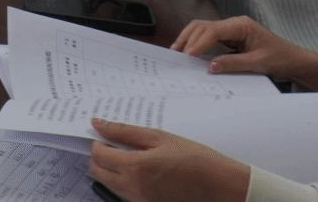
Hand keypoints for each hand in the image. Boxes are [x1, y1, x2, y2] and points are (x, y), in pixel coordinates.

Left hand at [87, 121, 249, 201]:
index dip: (97, 142)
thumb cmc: (194, 158)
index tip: (104, 135)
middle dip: (98, 157)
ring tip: (127, 155)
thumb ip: (124, 131)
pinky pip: (124, 193)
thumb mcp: (159, 137)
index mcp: (135, 167)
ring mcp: (139, 200)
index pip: (98, 155)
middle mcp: (133, 188)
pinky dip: (123, 180)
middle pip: (97, 172)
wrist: (220, 185)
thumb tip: (98, 123)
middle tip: (111, 144)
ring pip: (109, 184)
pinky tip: (139, 169)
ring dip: (109, 169)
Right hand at [169, 15, 317, 90]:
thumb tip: (211, 66)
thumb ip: (233, 63)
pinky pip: (210, 37)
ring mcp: (232, 29)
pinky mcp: (232, 37)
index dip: (198, 43)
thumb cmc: (281, 59)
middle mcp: (234, 24)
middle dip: (189, 38)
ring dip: (191, 39)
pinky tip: (191, 53)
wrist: (296, 61)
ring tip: (178, 52)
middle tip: (175, 53)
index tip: (186, 55)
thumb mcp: (258, 63)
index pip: (212, 31)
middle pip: (203, 26)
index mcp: (241, 26)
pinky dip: (199, 43)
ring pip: (204, 29)